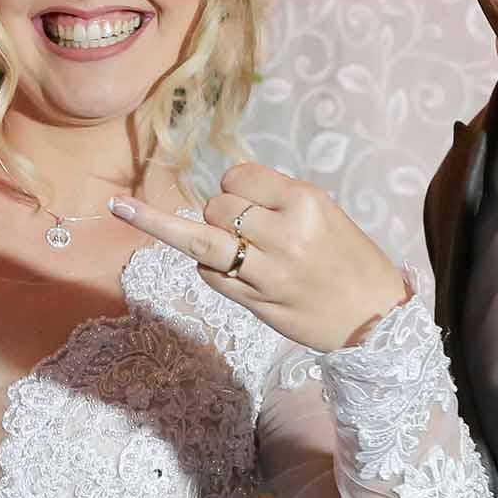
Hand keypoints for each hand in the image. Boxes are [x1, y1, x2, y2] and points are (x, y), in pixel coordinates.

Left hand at [112, 164, 408, 354]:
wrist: (376, 320)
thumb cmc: (351, 261)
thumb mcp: (326, 214)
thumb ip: (278, 202)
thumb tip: (221, 198)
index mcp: (306, 203)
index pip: (239, 177)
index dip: (235, 186)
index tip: (247, 198)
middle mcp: (285, 235)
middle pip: (216, 207)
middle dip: (219, 213)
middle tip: (243, 230)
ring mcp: (267, 273)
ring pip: (201, 239)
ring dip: (183, 232)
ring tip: (120, 207)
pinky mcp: (256, 303)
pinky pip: (210, 275)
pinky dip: (209, 268)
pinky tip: (225, 270)